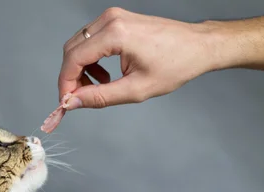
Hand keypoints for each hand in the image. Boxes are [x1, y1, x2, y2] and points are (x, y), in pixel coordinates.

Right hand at [58, 8, 217, 108]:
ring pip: (79, 45)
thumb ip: (99, 97)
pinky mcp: (117, 20)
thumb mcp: (135, 89)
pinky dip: (91, 60)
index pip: (73, 59)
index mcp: (115, 33)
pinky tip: (105, 75)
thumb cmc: (176, 64)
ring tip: (99, 86)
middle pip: (72, 50)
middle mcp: (111, 20)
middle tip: (79, 99)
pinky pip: (91, 40)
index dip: (65, 84)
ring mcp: (113, 17)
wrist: (198, 46)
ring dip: (81, 69)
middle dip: (71, 77)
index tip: (65, 103)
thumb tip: (71, 102)